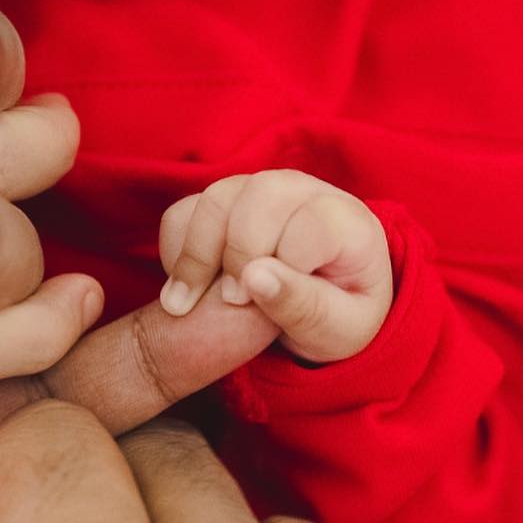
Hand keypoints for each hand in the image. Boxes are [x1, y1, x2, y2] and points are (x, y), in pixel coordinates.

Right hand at [158, 170, 391, 361]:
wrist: (319, 308)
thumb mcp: (336, 330)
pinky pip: (183, 211)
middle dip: (237, 251)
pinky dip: (174, 250)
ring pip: (216, 198)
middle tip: (231, 302)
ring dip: (195, 254)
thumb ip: (303, 305)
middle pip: (262, 194)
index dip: (283, 263)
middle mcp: (303, 193)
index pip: (312, 222)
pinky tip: (186, 288)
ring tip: (186, 306)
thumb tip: (253, 277)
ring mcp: (257, 192)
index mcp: (347, 222)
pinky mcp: (220, 205)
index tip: (259, 303)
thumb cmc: (336, 319)